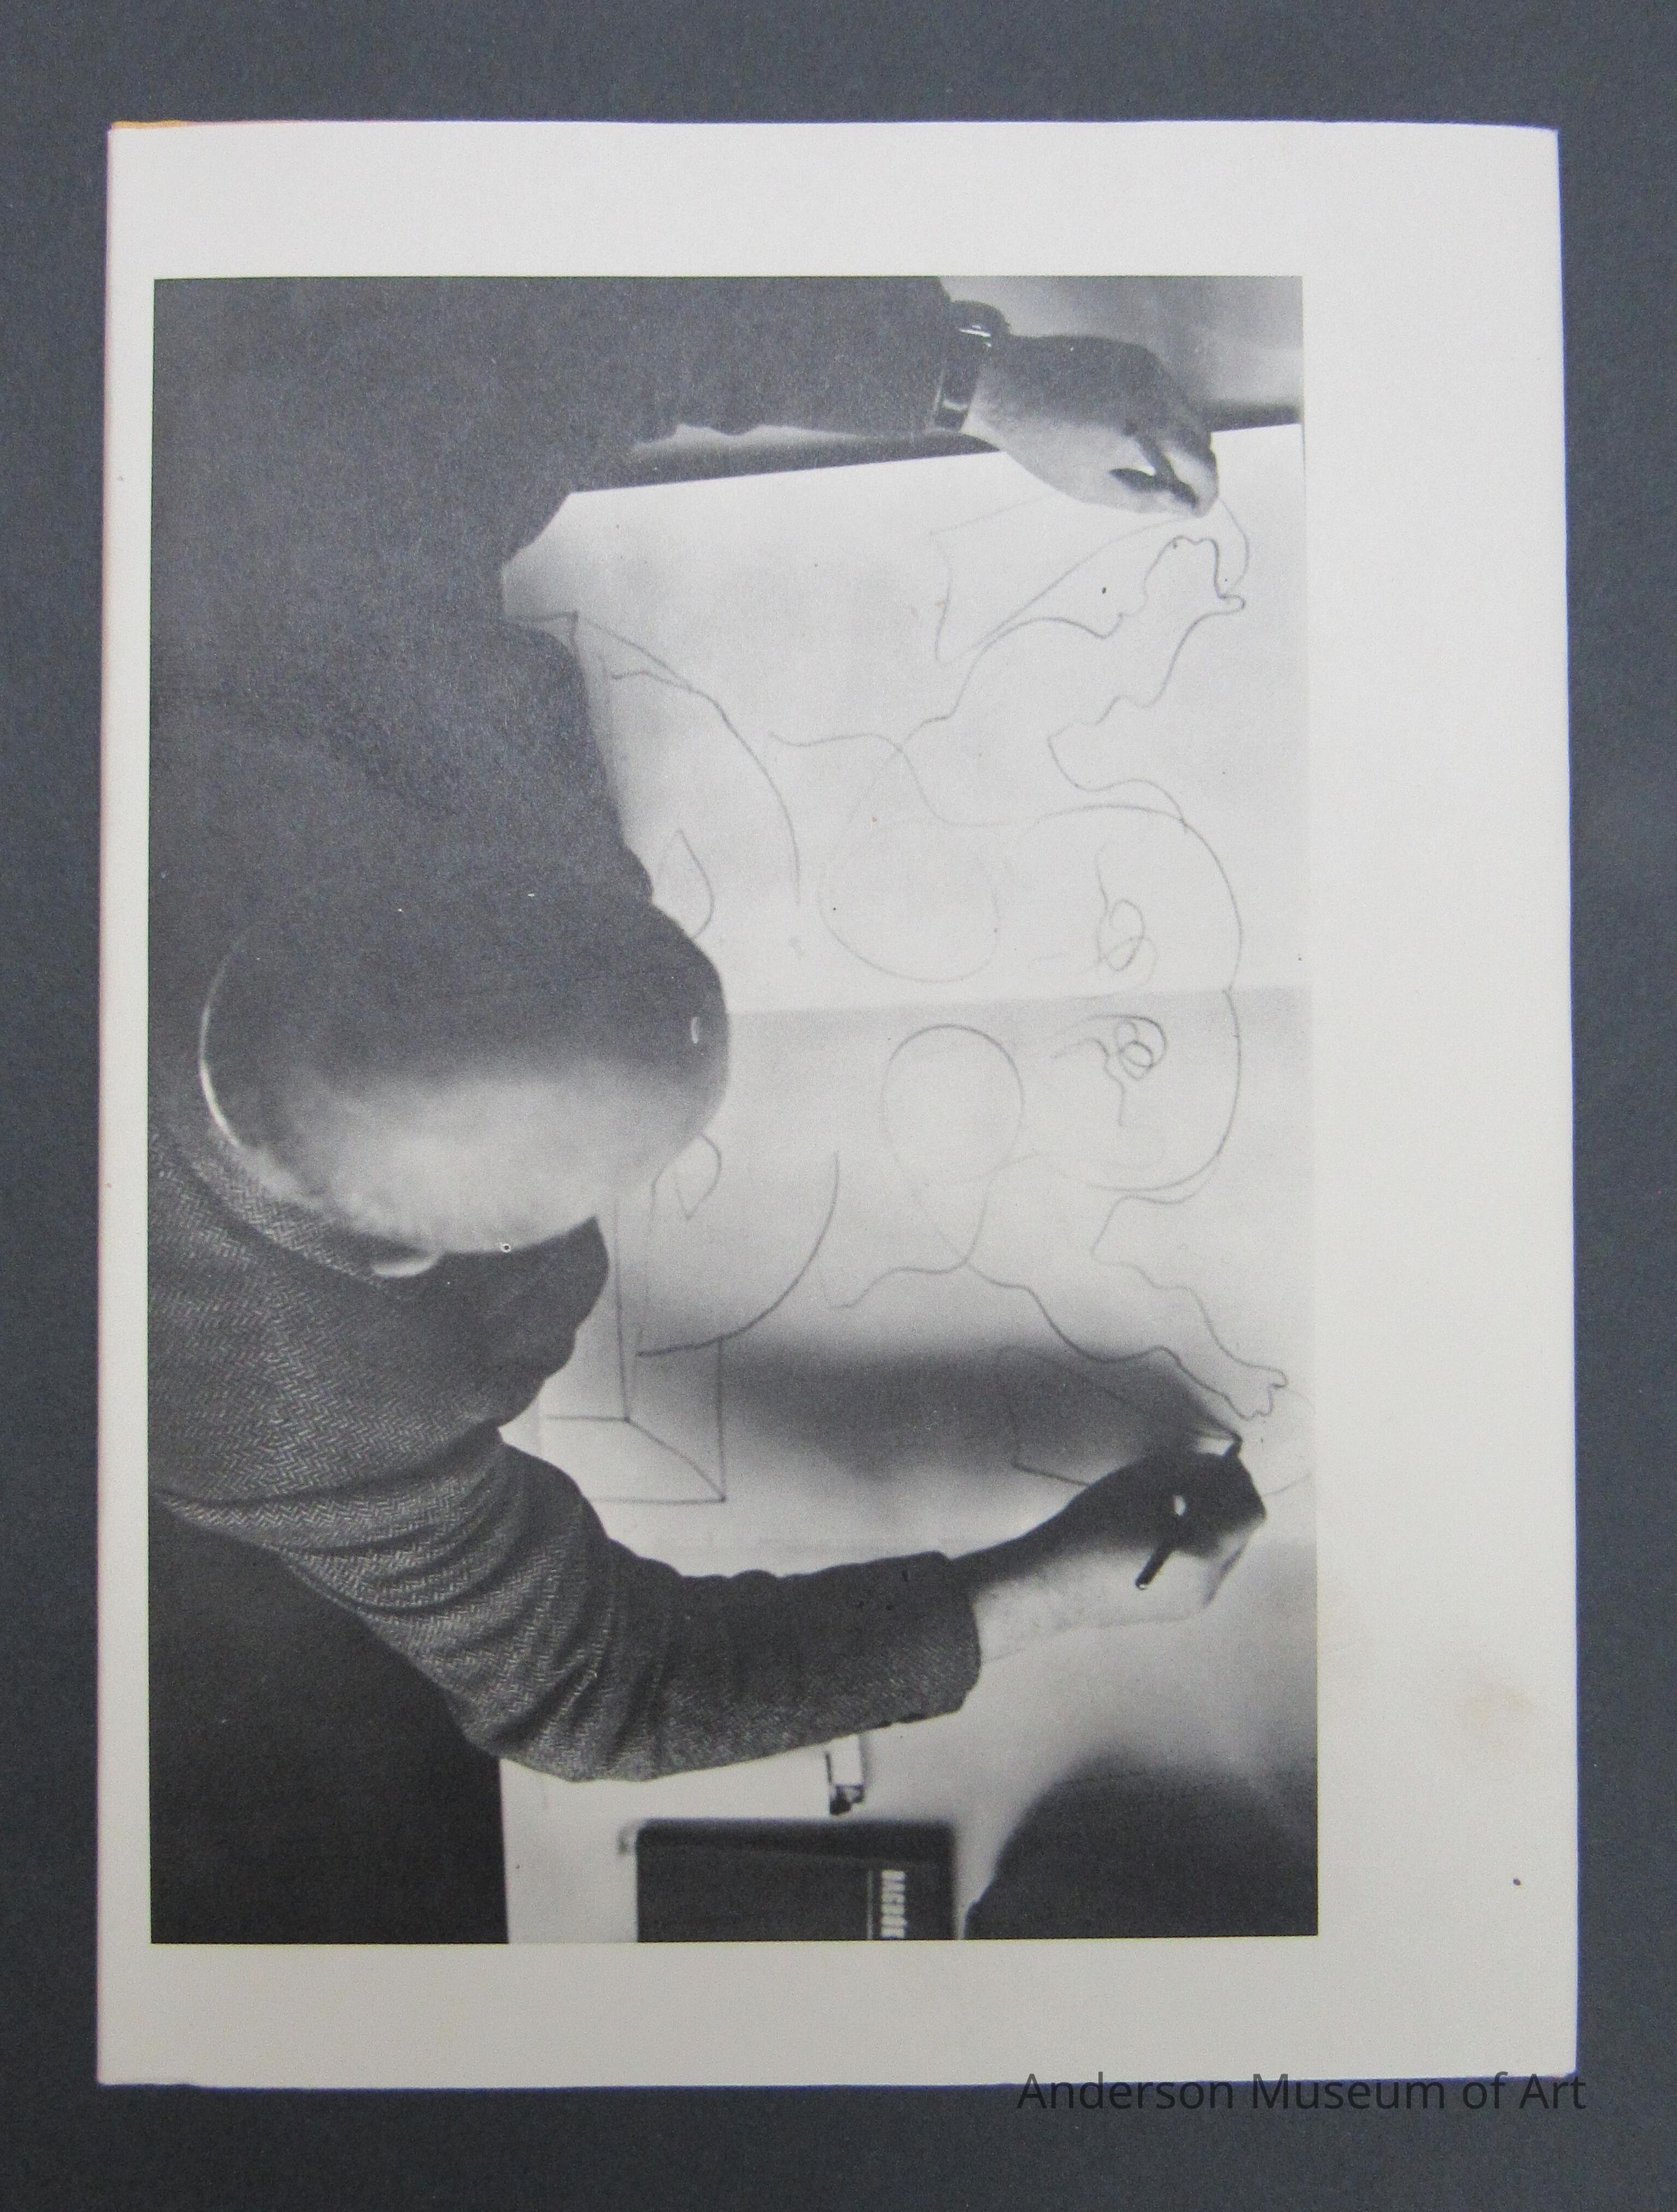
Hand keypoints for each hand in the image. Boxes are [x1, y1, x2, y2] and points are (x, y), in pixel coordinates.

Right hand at [958, 1445, 1264, 1661]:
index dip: (1241, 1482)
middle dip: (1226, 1501)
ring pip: (1222, 1553)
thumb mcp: (1146, 1484)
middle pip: (1240, 1534)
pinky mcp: (1174, 1609)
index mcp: (1205, 1554)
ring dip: (1211, 1521)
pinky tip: (1161, 1527)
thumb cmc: (1095, 1525)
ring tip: (1175, 1500)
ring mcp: (1193, 1602)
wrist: (1051, 1582)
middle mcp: (1209, 1585)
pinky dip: (1195, 1542)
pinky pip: (1201, 1570)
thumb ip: (1193, 1472)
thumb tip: (1219, 1468)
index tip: (1221, 1460)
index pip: (1250, 1513)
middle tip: (1197, 1475)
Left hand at [964, 334, 1218, 515]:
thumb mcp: (1091, 485)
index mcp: (1143, 429)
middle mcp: (1154, 390)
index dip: (1207, 491)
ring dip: (1183, 442)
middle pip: (1202, 435)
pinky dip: (1166, 417)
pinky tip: (1139, 434)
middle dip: (1198, 468)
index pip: (1201, 462)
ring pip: (1188, 411)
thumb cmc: (1041, 443)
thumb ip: (1145, 498)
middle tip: (1180, 493)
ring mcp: (1147, 367)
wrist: (1006, 384)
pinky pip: (1169, 391)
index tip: (1198, 509)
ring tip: (1157, 468)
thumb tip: (1186, 506)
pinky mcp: (1137, 355)